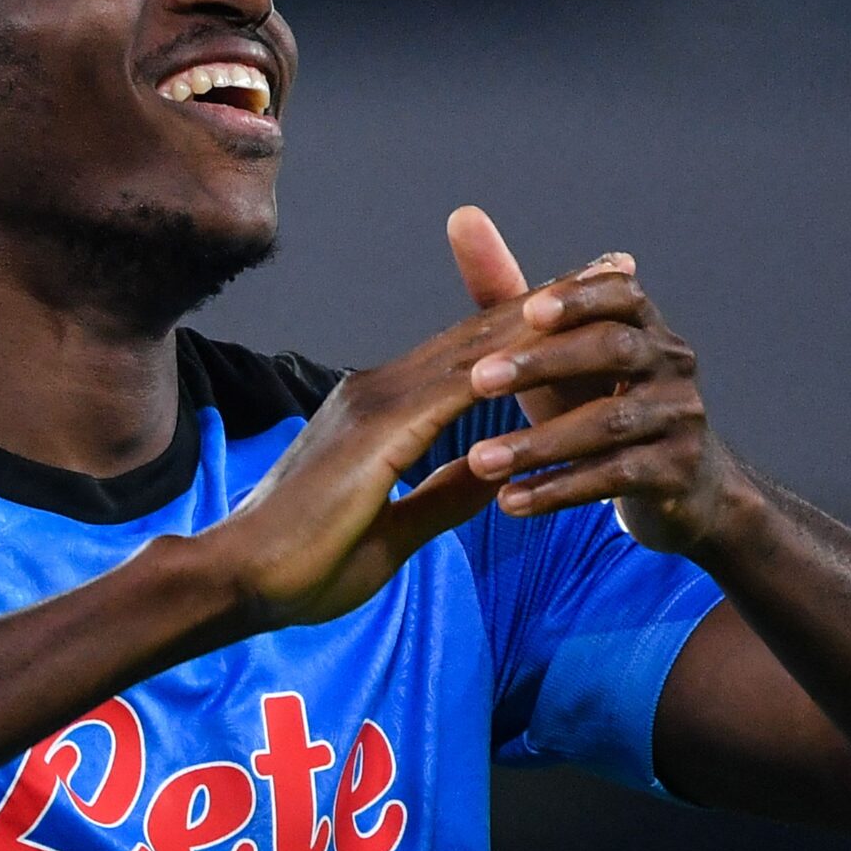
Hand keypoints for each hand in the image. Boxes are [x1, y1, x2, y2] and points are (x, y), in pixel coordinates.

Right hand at [204, 263, 648, 626]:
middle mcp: (376, 391)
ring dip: (543, 316)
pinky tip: (556, 344)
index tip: (581, 304)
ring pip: (476, 348)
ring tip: (602, 287)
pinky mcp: (377, 432)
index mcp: (378, 412)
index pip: (468, 357)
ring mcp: (374, 404)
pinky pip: (459, 389)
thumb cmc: (302, 568)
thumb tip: (489, 476)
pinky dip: (510, 361)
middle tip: (613, 268)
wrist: (237, 582)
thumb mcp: (393, 530)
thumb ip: (440, 496)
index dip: (526, 326)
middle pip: (481, 335)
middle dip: (550, 301)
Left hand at [444, 206, 747, 554]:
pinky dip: (559, 489)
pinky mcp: (678, 474)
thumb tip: (462, 216)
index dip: (579, 298)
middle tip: (479, 380)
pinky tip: (511, 502)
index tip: (530, 308)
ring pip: (609, 424)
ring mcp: (681, 418)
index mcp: (644, 324)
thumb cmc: (600, 404)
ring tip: (480, 460)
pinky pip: (615, 479)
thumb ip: (509, 294)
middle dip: (544, 363)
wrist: (684, 489)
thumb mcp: (556, 352)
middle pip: (613, 350)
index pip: (621, 294)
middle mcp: (672, 362)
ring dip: (539, 442)